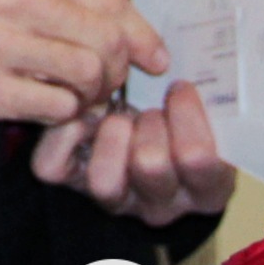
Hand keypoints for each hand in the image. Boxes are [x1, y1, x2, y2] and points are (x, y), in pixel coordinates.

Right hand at [0, 0, 164, 127]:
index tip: (152, 56)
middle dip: (117, 69)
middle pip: (106, 38)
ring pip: (88, 73)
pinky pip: (56, 107)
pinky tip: (47, 112)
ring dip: (92, 96)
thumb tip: (117, 22)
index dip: (140, 34)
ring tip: (74, 100)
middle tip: (104, 85)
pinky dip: (63, 116)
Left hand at [29, 77, 234, 226]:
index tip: (179, 86)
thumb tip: (163, 60)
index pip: (197, 158)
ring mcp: (117, 199)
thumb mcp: (202, 104)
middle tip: (150, 106)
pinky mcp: (73, 184)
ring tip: (119, 114)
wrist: (147, 122)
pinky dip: (64, 132)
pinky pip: (56, 167)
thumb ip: (196, 90)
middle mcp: (163, 204)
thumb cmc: (180, 109)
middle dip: (147, 119)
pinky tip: (85, 115)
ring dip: (110, 133)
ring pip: (104, 180)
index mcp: (207, 188)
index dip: (185, 113)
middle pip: (149, 165)